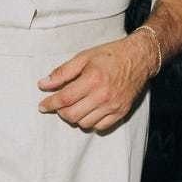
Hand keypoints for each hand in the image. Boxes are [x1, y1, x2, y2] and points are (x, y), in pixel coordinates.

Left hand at [37, 34, 156, 130]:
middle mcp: (103, 95)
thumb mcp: (84, 57)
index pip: (65, 99)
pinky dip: (90, 122)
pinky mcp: (121, 112)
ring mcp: (113, 106)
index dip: (50, 104)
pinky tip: (88, 111)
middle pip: (73, 115)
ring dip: (75, 117)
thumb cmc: (110, 55)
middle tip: (59, 105)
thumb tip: (43, 84)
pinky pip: (100, 127)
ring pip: (85, 123)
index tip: (42, 106)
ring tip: (74, 106)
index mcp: (93, 79)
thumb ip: (62, 72)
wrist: (139, 58)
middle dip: (61, 112)